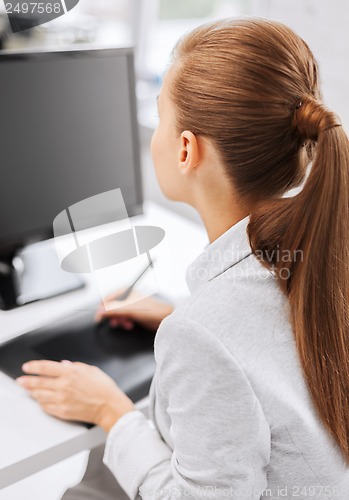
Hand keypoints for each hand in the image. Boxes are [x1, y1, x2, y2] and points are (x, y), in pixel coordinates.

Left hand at [16, 360, 135, 432]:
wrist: (109, 407)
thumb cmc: (104, 389)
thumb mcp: (91, 370)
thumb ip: (76, 366)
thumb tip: (64, 364)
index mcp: (71, 373)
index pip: (45, 367)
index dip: (33, 366)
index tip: (27, 367)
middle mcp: (63, 386)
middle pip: (38, 382)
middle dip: (27, 380)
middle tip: (21, 380)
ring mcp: (61, 399)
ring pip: (40, 395)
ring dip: (32, 392)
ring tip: (29, 389)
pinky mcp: (62, 411)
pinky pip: (46, 407)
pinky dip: (41, 403)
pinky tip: (41, 400)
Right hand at [95, 289, 173, 331]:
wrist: (164, 318)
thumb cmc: (151, 310)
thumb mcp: (129, 310)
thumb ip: (113, 310)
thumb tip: (99, 312)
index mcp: (125, 291)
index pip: (106, 299)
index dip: (101, 309)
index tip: (99, 319)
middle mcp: (126, 296)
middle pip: (111, 308)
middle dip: (113, 317)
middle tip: (117, 323)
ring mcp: (130, 304)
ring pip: (116, 314)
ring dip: (120, 321)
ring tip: (126, 324)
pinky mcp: (133, 312)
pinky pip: (123, 318)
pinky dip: (124, 323)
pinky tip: (130, 325)